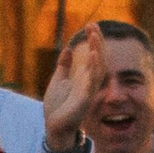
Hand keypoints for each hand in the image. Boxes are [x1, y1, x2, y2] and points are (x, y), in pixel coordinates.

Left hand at [42, 23, 103, 144]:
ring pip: (98, 68)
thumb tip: (68, 49)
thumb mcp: (59, 80)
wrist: (54, 127)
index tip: (90, 25)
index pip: (94, 55)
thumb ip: (64, 66)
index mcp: (84, 77)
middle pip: (99, 58)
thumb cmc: (58, 106)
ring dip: (98, 51)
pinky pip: (92, 82)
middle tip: (93, 25)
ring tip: (95, 36)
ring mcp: (88, 90)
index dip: (94, 40)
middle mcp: (89, 82)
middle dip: (97, 42)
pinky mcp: (84, 99)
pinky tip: (94, 55)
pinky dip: (94, 68)